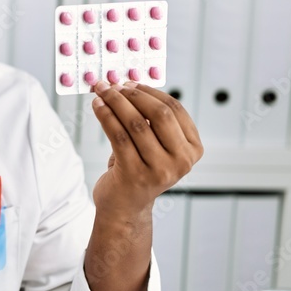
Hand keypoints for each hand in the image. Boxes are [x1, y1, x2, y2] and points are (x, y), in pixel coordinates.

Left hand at [90, 80, 203, 217]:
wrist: (124, 207)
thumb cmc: (138, 170)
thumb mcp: (155, 146)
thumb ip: (152, 120)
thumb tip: (129, 85)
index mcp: (192, 149)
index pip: (175, 110)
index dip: (150, 92)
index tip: (130, 83)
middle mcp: (181, 161)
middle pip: (159, 114)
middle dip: (133, 95)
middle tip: (113, 85)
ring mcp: (159, 170)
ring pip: (136, 123)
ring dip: (115, 102)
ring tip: (101, 93)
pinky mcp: (135, 174)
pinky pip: (118, 136)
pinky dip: (105, 116)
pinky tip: (97, 107)